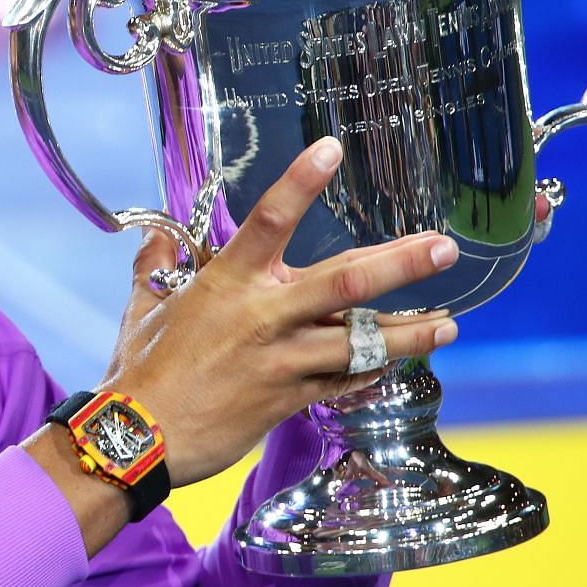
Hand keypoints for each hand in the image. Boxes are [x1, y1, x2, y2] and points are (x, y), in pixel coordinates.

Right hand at [99, 136, 461, 488]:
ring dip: (410, 331)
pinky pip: (344, 379)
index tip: (332, 150)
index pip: (270, 220)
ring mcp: (281, 359)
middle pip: (346, 280)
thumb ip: (155, 266)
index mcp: (226, 283)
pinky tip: (398, 361)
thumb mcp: (143, 308)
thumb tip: (157, 235)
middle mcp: (263, 315)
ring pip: (361, 338)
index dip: (301, 182)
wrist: (140, 437)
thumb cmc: (138, 372)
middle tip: (444, 248)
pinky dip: (372, 369)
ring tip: (449, 324)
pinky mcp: (288, 398)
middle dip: (402, 263)